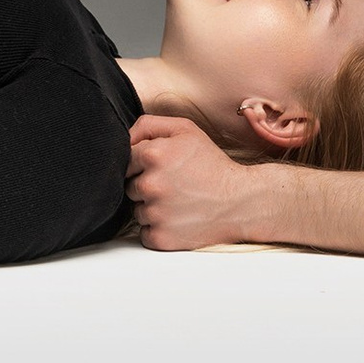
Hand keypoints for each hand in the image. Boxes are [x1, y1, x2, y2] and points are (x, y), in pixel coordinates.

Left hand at [126, 114, 262, 248]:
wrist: (240, 202)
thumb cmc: (212, 164)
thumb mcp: (185, 130)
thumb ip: (149, 125)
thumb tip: (123, 139)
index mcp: (153, 155)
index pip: (126, 160)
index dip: (144, 163)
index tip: (164, 168)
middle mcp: (150, 184)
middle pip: (129, 186)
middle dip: (147, 185)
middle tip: (175, 184)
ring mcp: (154, 213)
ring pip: (137, 211)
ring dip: (152, 208)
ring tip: (179, 201)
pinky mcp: (160, 237)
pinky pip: (145, 233)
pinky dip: (158, 228)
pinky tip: (178, 218)